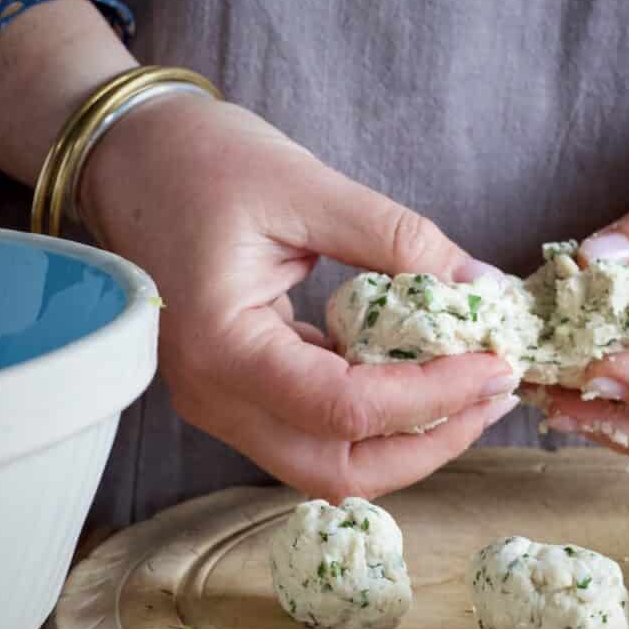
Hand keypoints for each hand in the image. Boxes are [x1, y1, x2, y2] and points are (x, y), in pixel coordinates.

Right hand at [78, 94, 517, 499]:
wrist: (134, 160)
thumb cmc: (203, 161)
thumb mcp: (308, 186)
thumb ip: (400, 239)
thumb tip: (483, 287)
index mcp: (222, 345)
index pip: (343, 408)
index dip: (433, 396)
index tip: (494, 362)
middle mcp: (215, 395)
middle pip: (336, 469)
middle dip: (427, 444)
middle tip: (492, 395)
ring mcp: (224, 402)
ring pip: (329, 462)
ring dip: (407, 438)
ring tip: (472, 390)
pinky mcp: (242, 392)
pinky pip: (318, 428)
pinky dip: (379, 415)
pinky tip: (426, 375)